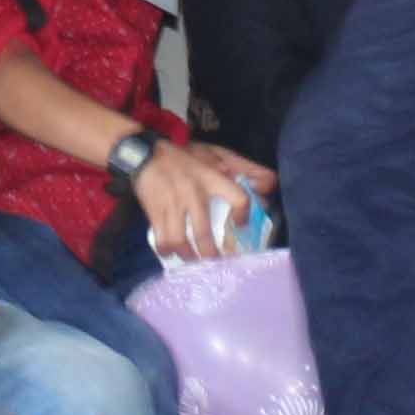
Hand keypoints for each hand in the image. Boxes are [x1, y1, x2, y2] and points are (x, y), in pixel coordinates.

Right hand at [137, 139, 273, 258]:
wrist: (143, 153)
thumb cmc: (184, 155)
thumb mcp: (216, 153)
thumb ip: (245, 167)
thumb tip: (271, 183)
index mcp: (211, 178)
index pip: (238, 197)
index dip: (243, 214)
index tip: (241, 224)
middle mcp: (192, 194)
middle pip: (203, 233)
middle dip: (210, 253)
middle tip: (217, 261)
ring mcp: (171, 205)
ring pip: (179, 240)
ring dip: (188, 256)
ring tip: (194, 261)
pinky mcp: (154, 212)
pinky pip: (160, 239)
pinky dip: (166, 251)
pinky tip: (171, 253)